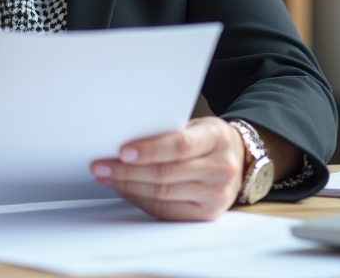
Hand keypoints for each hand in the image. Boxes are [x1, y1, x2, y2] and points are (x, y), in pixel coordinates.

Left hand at [90, 117, 244, 220]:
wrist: (237, 159)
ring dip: (128, 186)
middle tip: (102, 165)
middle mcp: (221, 169)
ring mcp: (216, 195)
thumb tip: (124, 141)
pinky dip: (140, 200)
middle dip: (128, 171)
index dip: (149, 150)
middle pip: (166, 174)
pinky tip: (125, 190)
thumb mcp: (196, 125)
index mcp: (217, 138)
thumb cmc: (208, 139)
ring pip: (162, 194)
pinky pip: (166, 211)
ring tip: (107, 177)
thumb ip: (168, 132)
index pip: (180, 146)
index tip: (122, 151)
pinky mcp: (206, 214)